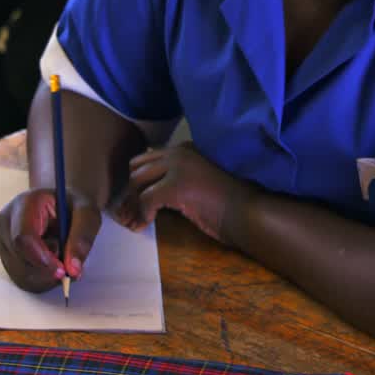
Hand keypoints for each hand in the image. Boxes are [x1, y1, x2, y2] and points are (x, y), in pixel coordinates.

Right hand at [0, 187, 101, 293]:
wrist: (64, 203)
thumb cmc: (74, 204)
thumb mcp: (88, 212)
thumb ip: (82, 237)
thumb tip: (72, 270)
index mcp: (25, 204)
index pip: (23, 237)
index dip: (41, 258)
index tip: (62, 271)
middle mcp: (8, 222)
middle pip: (19, 258)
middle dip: (47, 270)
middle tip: (69, 267)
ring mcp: (4, 240)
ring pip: (19, 273)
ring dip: (46, 277)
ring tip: (62, 259)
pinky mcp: (8, 256)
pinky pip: (21, 278)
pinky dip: (42, 280)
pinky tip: (54, 267)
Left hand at [117, 143, 257, 243]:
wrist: (247, 212)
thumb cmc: (228, 204)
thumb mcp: (197, 183)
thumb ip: (176, 180)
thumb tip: (147, 193)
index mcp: (185, 150)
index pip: (148, 159)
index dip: (138, 183)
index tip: (133, 203)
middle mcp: (179, 153)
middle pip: (137, 168)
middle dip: (130, 192)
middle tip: (128, 214)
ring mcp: (177, 167)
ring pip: (137, 182)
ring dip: (132, 204)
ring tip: (133, 223)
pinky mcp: (176, 185)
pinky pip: (146, 199)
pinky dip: (143, 213)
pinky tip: (146, 224)